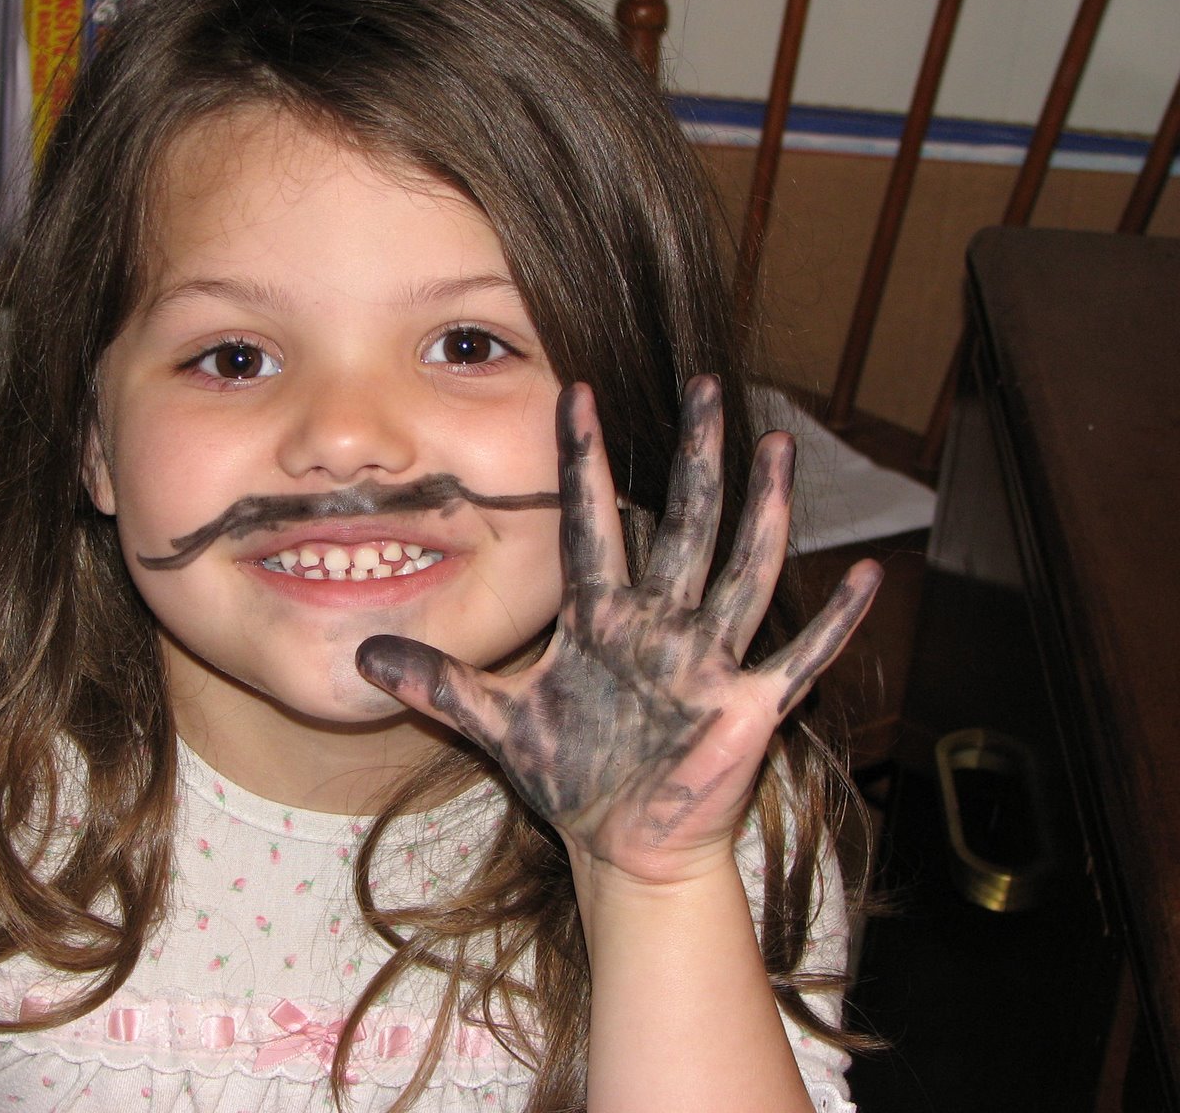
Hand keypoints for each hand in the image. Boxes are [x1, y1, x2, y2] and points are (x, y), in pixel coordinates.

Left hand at [357, 376, 881, 886]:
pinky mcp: (747, 707)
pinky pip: (799, 659)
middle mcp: (659, 625)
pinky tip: (868, 576)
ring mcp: (707, 661)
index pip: (591, 524)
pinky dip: (833, 623)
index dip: (582, 462)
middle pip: (682, 524)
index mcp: (601, 619)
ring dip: (763, 512)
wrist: (621, 845)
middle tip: (708, 384)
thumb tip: (360, 658)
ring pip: (742, 569)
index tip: (576, 392)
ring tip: (777, 446)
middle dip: (695, 458)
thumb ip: (438, 683)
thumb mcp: (498, 722)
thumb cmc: (571, 773)